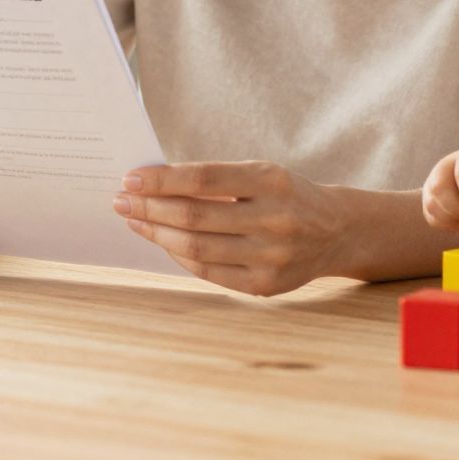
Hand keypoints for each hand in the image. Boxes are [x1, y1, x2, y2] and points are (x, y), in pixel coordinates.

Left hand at [112, 161, 346, 296]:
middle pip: (194, 217)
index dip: (161, 180)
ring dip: (157, 234)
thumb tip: (153, 186)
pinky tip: (164, 243)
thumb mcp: (261, 174)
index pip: (203, 180)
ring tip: (136, 221)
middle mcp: (275, 219)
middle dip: (150, 208)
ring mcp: (272, 256)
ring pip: (196, 249)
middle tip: (121, 201)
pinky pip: (208, 272)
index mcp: (272, 181)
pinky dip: (180, 256)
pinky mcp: (266, 285)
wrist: (337, 231)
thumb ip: (215, 180)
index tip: (131, 179)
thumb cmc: (286, 195)